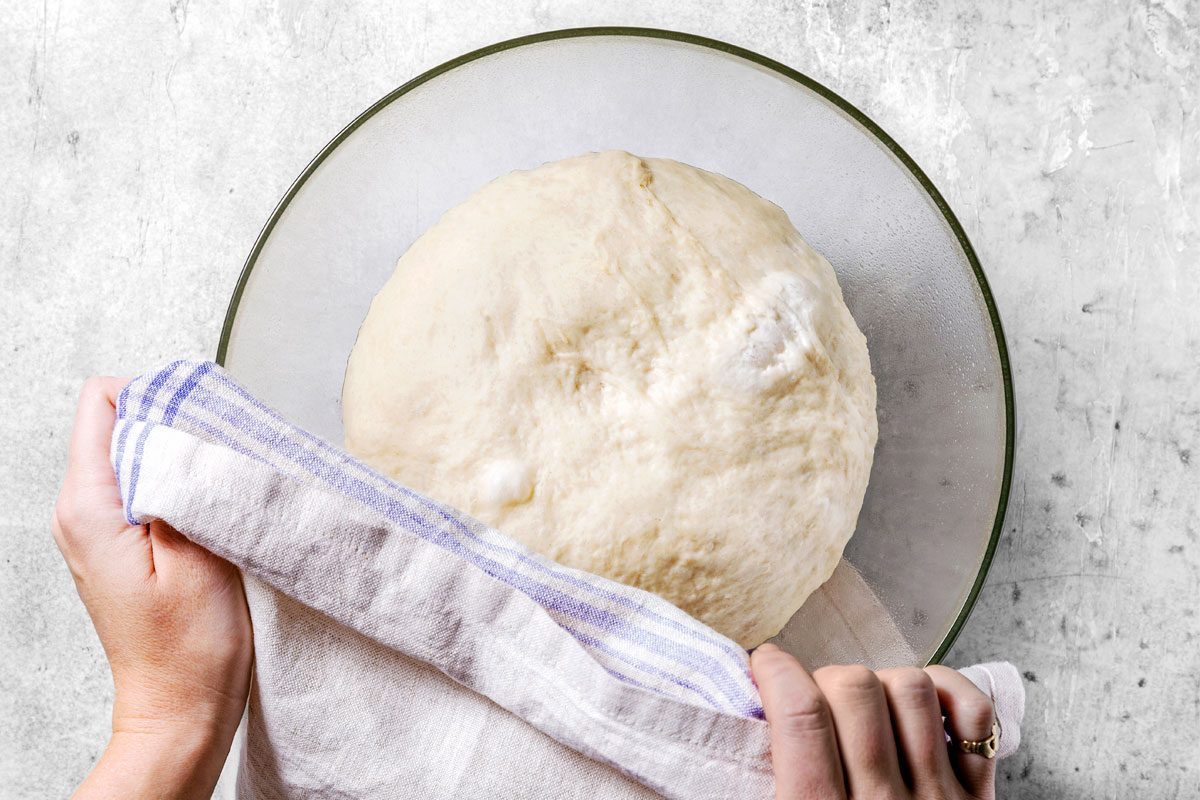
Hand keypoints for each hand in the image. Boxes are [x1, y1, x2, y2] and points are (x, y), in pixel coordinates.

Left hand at [51, 377, 252, 798]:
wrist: (180, 708)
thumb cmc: (189, 648)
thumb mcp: (195, 555)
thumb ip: (180, 481)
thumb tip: (179, 418)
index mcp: (89, 507)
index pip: (103, 401)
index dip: (156, 395)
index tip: (201, 422)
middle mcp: (80, 511)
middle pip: (120, 422)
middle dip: (175, 425)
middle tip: (221, 458)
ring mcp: (97, 527)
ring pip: (136, 452)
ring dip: (182, 458)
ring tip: (219, 491)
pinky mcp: (120, 544)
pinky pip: (145, 486)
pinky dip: (181, 485)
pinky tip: (211, 513)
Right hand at [752, 644, 994, 799]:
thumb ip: (769, 779)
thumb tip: (744, 711)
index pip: (800, 715)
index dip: (775, 671)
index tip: (766, 663)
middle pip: (854, 689)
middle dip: (826, 677)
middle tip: (815, 696)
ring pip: (911, 687)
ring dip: (882, 682)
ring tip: (866, 705)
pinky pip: (976, 714)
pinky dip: (949, 693)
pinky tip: (921, 708)